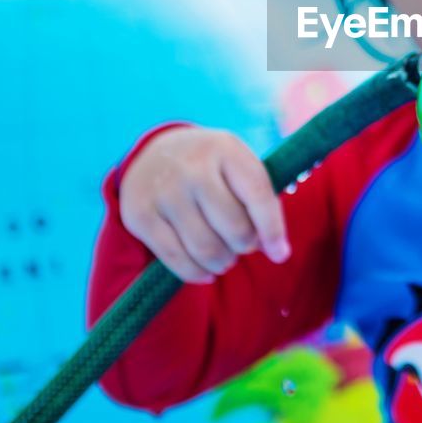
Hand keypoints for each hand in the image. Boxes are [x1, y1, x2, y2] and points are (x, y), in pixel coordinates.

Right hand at [119, 126, 290, 283]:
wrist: (153, 153)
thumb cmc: (210, 167)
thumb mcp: (237, 165)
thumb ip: (259, 199)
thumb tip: (277, 251)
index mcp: (225, 149)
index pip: (258, 196)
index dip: (273, 230)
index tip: (280, 254)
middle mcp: (192, 167)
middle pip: (234, 228)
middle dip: (245, 246)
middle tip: (241, 245)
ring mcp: (164, 191)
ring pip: (206, 248)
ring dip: (222, 263)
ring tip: (225, 258)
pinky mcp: (140, 215)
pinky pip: (176, 259)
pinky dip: (197, 273)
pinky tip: (205, 270)